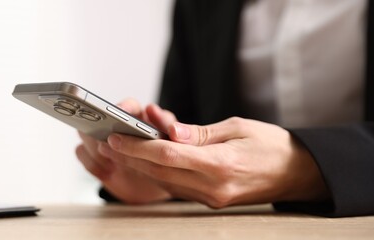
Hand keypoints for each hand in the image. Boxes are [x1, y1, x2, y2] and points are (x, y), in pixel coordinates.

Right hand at [75, 99, 176, 203]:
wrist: (164, 184)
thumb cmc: (175, 160)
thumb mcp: (187, 146)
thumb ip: (185, 136)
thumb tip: (176, 131)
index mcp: (143, 119)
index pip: (129, 107)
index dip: (122, 108)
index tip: (118, 114)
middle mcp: (121, 127)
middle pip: (100, 118)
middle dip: (100, 128)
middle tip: (106, 140)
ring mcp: (106, 142)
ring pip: (87, 134)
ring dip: (94, 146)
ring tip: (109, 161)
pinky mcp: (96, 158)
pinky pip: (83, 154)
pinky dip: (92, 163)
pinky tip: (107, 173)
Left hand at [101, 117, 329, 207]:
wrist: (296, 173)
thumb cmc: (272, 145)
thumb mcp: (238, 127)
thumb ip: (201, 133)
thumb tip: (170, 133)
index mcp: (220, 164)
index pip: (167, 155)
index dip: (138, 147)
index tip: (116, 137)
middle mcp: (213, 187)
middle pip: (160, 172)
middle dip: (130, 158)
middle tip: (107, 142)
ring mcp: (211, 198)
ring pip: (165, 182)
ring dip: (139, 167)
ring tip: (120, 150)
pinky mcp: (211, 200)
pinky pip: (177, 188)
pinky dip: (158, 174)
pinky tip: (145, 163)